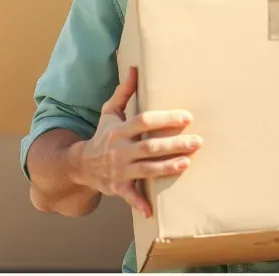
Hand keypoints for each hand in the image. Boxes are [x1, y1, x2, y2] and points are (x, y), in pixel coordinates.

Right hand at [73, 66, 201, 217]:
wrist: (80, 165)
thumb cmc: (102, 134)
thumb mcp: (110, 112)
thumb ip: (124, 91)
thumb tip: (134, 68)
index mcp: (120, 130)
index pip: (145, 121)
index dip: (166, 119)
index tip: (187, 117)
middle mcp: (120, 150)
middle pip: (150, 146)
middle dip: (175, 144)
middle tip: (197, 142)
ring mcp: (119, 170)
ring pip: (146, 169)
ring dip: (167, 167)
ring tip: (187, 162)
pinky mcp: (118, 187)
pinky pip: (129, 196)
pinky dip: (139, 203)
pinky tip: (152, 209)